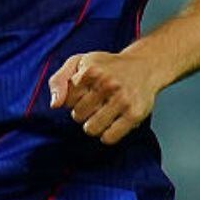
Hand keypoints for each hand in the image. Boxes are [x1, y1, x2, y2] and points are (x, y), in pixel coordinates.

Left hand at [48, 52, 163, 144]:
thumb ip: (58, 80)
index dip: (71, 99)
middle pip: (77, 115)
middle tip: (94, 103)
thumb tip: (55, 105)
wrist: (144, 66)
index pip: (66, 100)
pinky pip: (109, 137)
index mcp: (90, 71)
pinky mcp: (135, 114)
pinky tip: (110, 124)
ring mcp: (123, 100)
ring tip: (100, 115)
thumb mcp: (77, 62)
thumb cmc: (106, 66)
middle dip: (82, 112)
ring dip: (92, 125)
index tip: (83, 92)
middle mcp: (107, 84)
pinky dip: (106, 135)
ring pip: (91, 128)